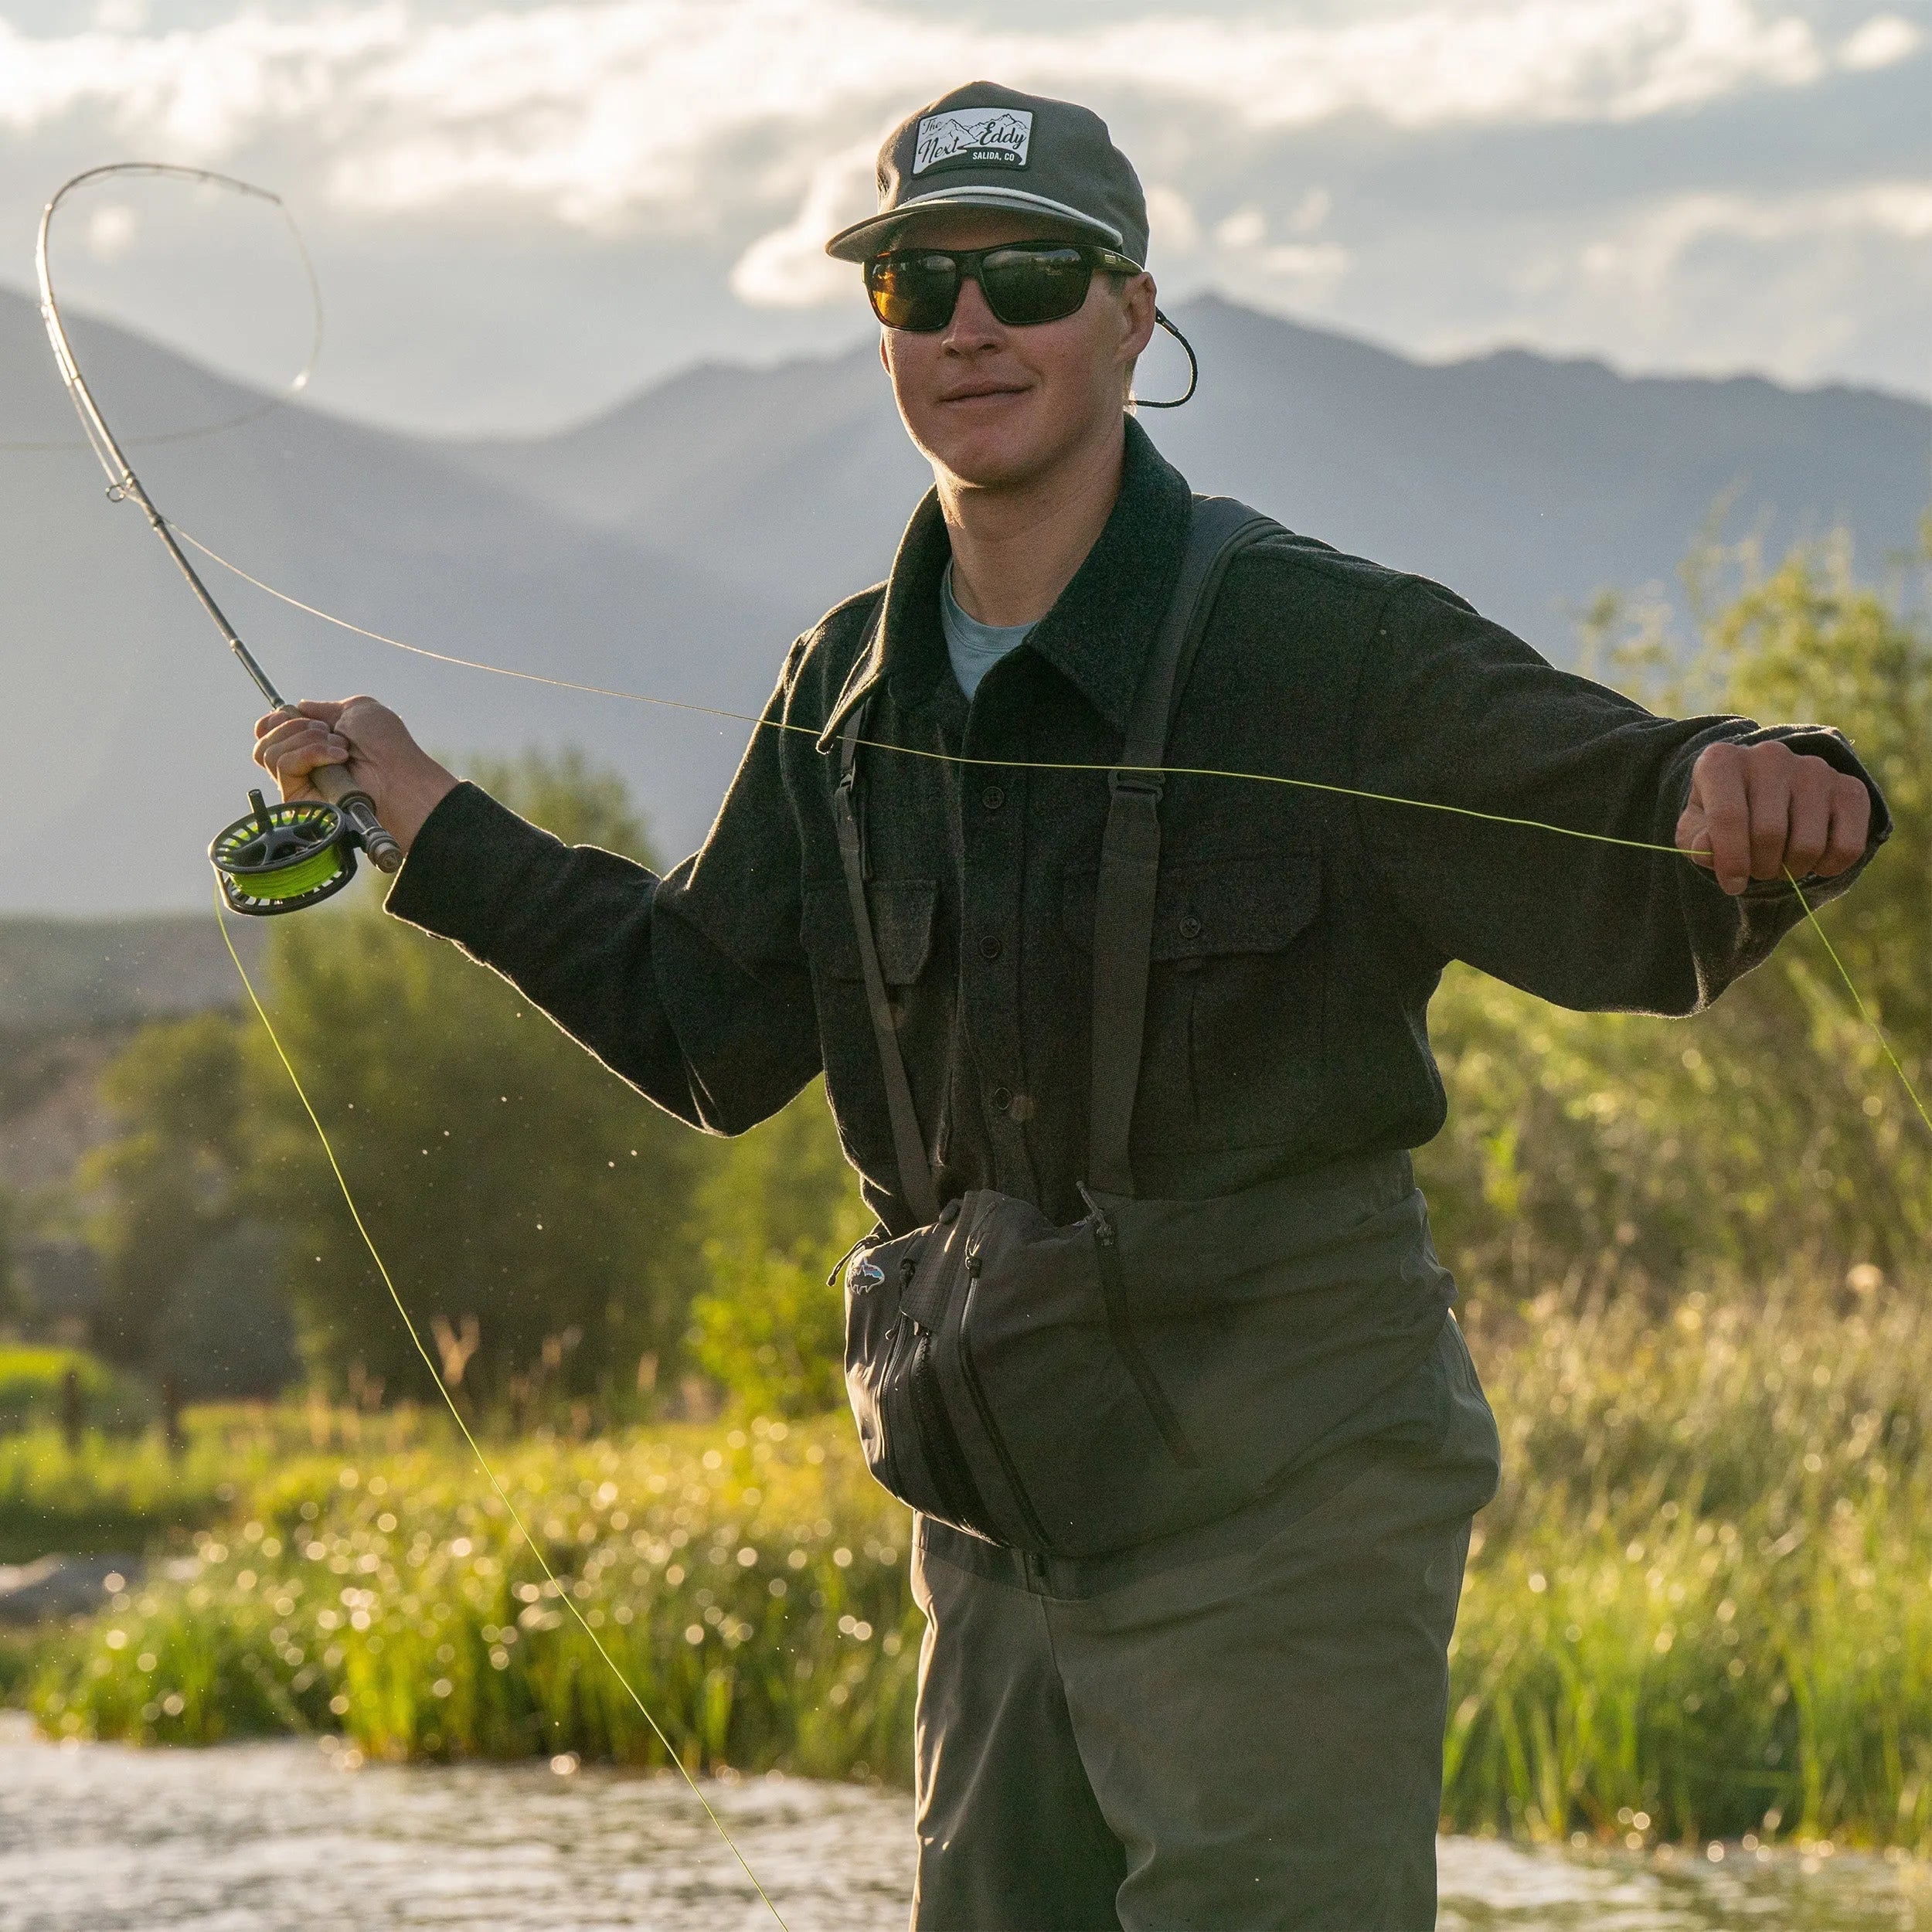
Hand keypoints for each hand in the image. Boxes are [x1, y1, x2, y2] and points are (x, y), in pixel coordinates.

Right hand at [253, 696, 458, 856]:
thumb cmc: (386, 745)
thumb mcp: (356, 710)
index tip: (286, 714)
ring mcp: (299, 784)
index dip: (273, 721)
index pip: (270, 732)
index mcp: (313, 742)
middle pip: (263, 741)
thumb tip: (295, 708)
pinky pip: (282, 765)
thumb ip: (323, 708)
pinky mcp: (298, 800)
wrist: (398, 776)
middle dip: (295, 726)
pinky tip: (336, 758)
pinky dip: (309, 753)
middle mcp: (302, 764)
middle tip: (329, 732)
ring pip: (269, 752)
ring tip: (340, 748)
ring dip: (307, 740)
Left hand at [1676, 739, 1870, 895]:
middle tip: (1757, 869)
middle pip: (1770, 834)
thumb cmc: (1723, 813)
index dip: (1731, 861)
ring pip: (1809, 844)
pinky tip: (1813, 862)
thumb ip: (1696, 840)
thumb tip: (1708, 848)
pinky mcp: (1849, 787)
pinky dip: (1829, 868)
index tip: (1732, 885)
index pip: (1729, 816)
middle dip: (1761, 867)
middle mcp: (1770, 756)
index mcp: (1722, 761)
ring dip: (1792, 870)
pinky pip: (1848, 846)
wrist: (1763, 790)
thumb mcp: (1697, 827)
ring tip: (1780, 862)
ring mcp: (1813, 768)